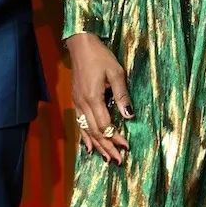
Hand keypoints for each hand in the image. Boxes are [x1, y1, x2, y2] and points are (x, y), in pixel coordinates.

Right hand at [67, 32, 132, 165]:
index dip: (116, 137)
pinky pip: (80, 124)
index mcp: (93, 99)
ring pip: (86, 130)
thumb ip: (122, 95)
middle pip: (95, 132)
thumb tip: (129, 115)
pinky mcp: (76, 101)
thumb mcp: (116, 72)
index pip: (105, 126)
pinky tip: (88, 147)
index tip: (126, 147)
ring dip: (97, 145)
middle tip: (119, 160)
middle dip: (107, 147)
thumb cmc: (100, 56)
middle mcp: (83, 105)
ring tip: (107, 159)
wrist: (81, 46)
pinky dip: (85, 137)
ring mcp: (77, 104)